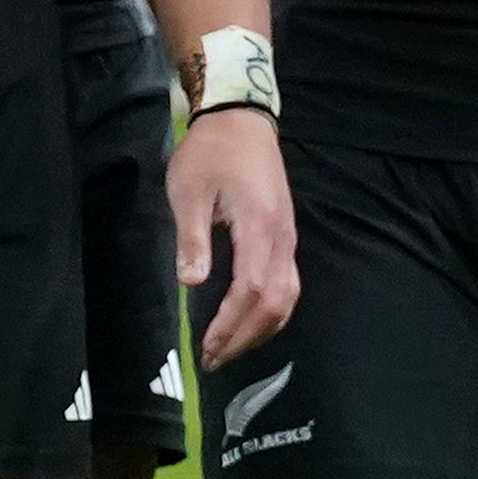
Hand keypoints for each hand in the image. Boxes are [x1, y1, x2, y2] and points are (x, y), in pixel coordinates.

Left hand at [173, 107, 298, 361]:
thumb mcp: (189, 190)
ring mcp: (288, 238)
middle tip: (214, 358)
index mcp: (259, 227)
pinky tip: (249, 321)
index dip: (230, 325)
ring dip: (261, 329)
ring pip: (288, 298)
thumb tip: (191, 283)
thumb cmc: (210, 153)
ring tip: (230, 348)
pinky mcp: (286, 235)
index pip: (250, 290)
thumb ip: (192, 237)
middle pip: (275, 303)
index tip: (206, 347)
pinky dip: (271, 312)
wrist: (240, 119)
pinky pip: (287, 285)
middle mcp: (282, 238)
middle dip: (246, 337)